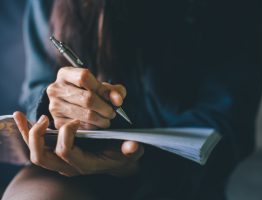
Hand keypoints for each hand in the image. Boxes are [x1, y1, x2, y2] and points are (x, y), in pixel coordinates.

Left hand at [13, 112, 143, 176]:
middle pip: (43, 157)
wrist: (116, 160)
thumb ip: (132, 149)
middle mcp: (69, 166)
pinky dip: (27, 132)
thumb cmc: (122, 153)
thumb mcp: (131, 152)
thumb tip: (132, 146)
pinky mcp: (57, 153)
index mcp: (86, 164)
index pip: (66, 152)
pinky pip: (37, 146)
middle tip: (45, 119)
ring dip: (29, 135)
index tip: (75, 119)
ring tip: (25, 116)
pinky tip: (21, 117)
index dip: (67, 135)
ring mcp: (61, 162)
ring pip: (36, 153)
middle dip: (40, 137)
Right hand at [47, 67, 126, 128]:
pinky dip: (94, 127)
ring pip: (86, 114)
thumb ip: (114, 90)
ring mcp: (54, 106)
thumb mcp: (102, 86)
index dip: (102, 88)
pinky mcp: (57, 122)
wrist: (73, 104)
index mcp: (65, 74)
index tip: (112, 98)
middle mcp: (56, 89)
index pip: (84, 77)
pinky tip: (97, 124)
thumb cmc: (90, 92)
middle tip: (112, 113)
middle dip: (105, 108)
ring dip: (102, 119)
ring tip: (107, 119)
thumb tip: (117, 100)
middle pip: (87, 98)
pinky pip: (81, 126)